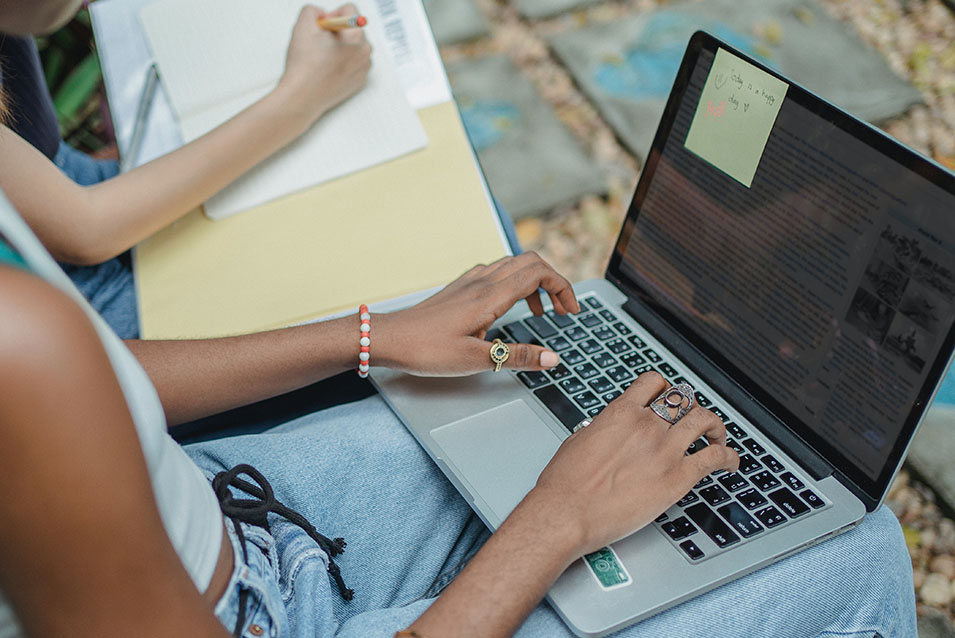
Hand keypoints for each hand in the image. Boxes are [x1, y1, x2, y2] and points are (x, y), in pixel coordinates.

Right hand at [277, 4, 371, 126]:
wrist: (303, 96)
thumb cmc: (304, 65)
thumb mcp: (303, 24)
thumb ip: (314, 10)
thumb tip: (322, 15)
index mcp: (356, 36)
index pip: (350, 10)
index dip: (331, 15)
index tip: (322, 27)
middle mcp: (365, 52)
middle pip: (353, 29)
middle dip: (338, 32)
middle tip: (320, 45)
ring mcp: (364, 69)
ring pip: (354, 47)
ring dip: (341, 48)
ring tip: (323, 59)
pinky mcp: (360, 81)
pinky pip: (354, 64)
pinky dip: (343, 63)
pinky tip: (328, 70)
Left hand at [375, 252, 580, 375]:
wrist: (389, 338)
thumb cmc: (425, 349)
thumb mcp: (475, 360)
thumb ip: (517, 357)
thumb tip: (552, 358)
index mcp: (490, 296)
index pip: (539, 274)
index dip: (563, 288)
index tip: (571, 312)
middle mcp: (482, 282)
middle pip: (531, 263)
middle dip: (555, 283)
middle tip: (562, 311)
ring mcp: (470, 281)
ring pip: (514, 265)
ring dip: (536, 282)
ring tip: (542, 312)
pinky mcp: (460, 287)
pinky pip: (497, 272)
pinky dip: (515, 283)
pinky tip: (510, 307)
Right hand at [527, 372, 738, 555]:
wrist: (566, 512)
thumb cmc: (565, 483)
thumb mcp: (578, 440)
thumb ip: (601, 428)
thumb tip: (607, 428)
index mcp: (621, 413)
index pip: (654, 383)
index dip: (666, 388)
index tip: (669, 397)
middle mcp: (646, 426)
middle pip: (683, 399)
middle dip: (691, 407)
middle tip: (693, 419)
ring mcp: (664, 450)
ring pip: (704, 420)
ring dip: (715, 426)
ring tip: (717, 436)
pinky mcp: (677, 478)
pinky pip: (714, 459)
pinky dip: (729, 457)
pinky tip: (730, 462)